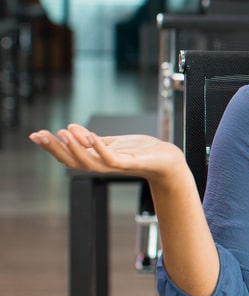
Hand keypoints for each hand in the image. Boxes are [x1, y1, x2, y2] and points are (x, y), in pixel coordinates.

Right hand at [28, 124, 185, 181]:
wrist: (167, 159)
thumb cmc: (141, 151)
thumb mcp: (113, 143)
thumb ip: (95, 141)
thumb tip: (73, 130)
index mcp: (96, 159)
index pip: (68, 155)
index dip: (51, 146)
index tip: (35, 134)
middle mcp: (102, 165)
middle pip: (72, 160)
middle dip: (55, 148)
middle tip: (40, 135)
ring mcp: (115, 165)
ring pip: (89, 161)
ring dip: (75, 146)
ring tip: (63, 132)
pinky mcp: (130, 163)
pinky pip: (111, 158)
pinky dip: (99, 147)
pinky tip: (90, 136)